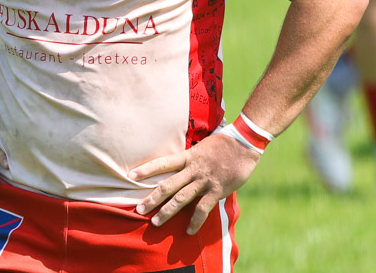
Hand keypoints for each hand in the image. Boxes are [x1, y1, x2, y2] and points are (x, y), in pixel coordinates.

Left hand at [130, 132, 259, 233]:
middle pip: (167, 185)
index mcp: (188, 157)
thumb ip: (191, 157)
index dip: (146, 169)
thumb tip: (182, 163)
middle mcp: (192, 169)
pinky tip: (189, 231)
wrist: (244, 144)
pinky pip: (203, 209)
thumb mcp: (202, 146)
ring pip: (181, 199)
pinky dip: (195, 221)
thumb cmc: (224, 143)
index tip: (131, 175)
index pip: (162, 163)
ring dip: (167, 212)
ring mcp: (204, 181)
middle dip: (152, 199)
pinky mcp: (216, 190)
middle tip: (139, 210)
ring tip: (155, 223)